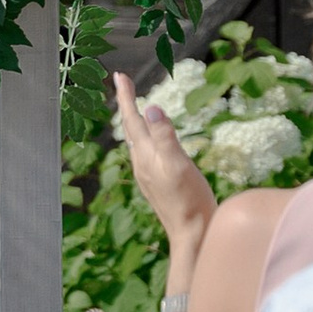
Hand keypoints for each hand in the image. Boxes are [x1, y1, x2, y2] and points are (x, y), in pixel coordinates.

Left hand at [113, 71, 214, 252]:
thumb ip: (164, 136)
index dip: (126, 97)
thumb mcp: (179, 164)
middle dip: (126, 104)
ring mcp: (149, 175)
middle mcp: (142, 164)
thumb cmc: (189, 200)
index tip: (119, 76)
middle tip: (122, 84)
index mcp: (145, 155)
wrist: (192, 235)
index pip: (132, 120)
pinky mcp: (158, 184)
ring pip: (136, 141)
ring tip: (132, 108)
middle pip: (130, 128)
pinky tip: (150, 143)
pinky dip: (144, 138)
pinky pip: (145, 153)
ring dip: (133, 121)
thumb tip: (151, 108)